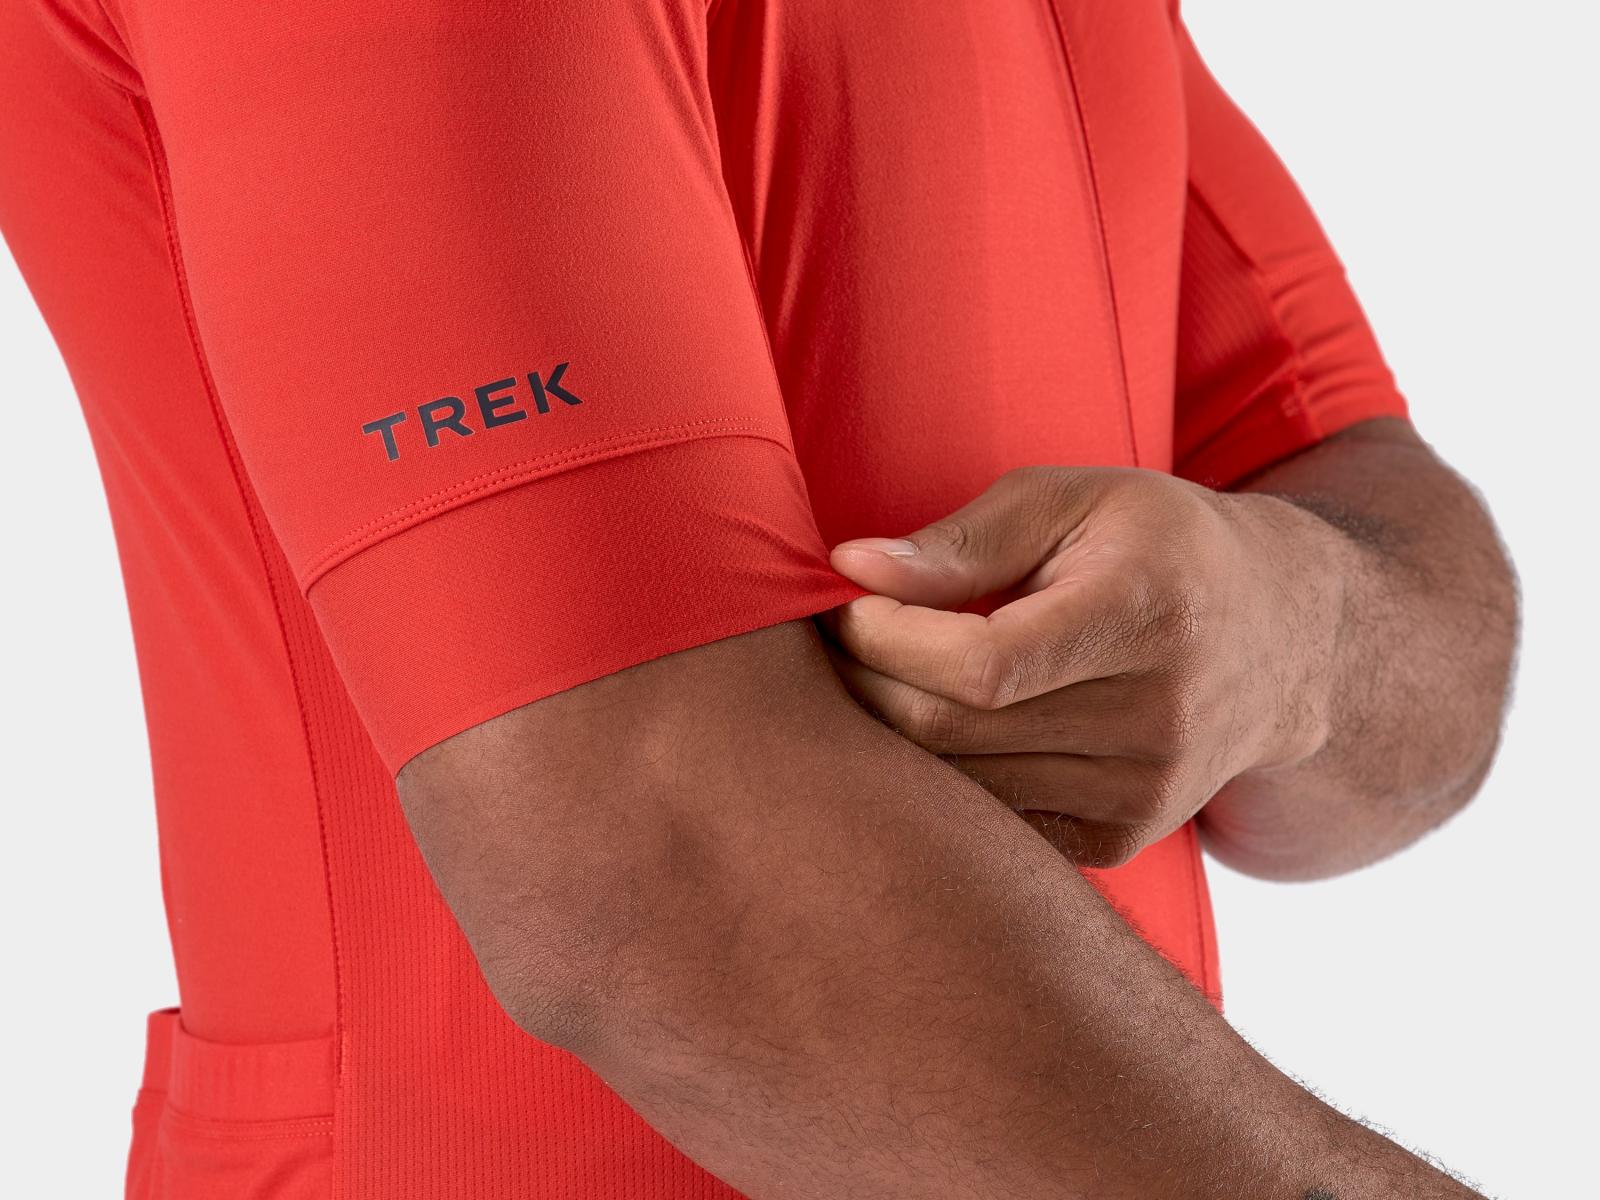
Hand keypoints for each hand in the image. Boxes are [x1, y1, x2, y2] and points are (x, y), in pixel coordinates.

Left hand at [826, 467, 1353, 867]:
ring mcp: (1145, 792)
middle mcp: (1156, 717)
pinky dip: (947, 776)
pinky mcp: (1123, 837)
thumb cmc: (1161, 547)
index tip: (845, 607)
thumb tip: (851, 567)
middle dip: (868, 684)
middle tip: (835, 643)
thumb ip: (964, 538)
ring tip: (876, 675)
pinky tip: (937, 723)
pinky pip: (994, 818)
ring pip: (963, 784)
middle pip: (957, 731)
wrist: (1285, 639)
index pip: (982, 665)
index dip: (888, 642)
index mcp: (1143, 612)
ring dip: (893, 733)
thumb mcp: (1076, 499)